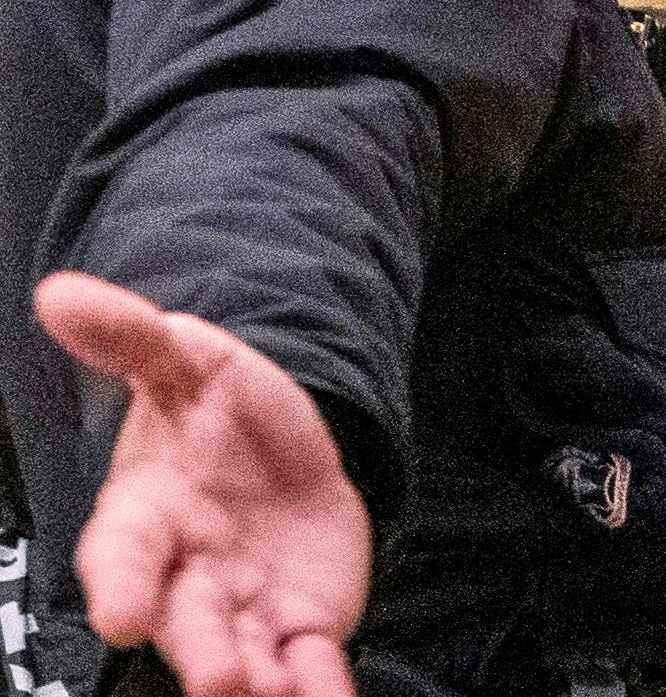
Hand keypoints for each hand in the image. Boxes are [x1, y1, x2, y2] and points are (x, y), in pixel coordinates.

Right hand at [33, 273, 369, 696]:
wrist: (286, 447)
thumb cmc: (218, 412)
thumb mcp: (189, 358)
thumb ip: (132, 336)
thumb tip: (62, 293)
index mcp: (148, 516)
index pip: (124, 556)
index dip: (123, 586)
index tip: (121, 616)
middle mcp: (188, 576)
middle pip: (186, 621)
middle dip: (200, 652)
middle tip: (218, 680)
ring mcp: (245, 609)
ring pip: (244, 656)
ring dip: (256, 683)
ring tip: (266, 695)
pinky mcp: (303, 626)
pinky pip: (310, 667)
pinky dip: (318, 687)